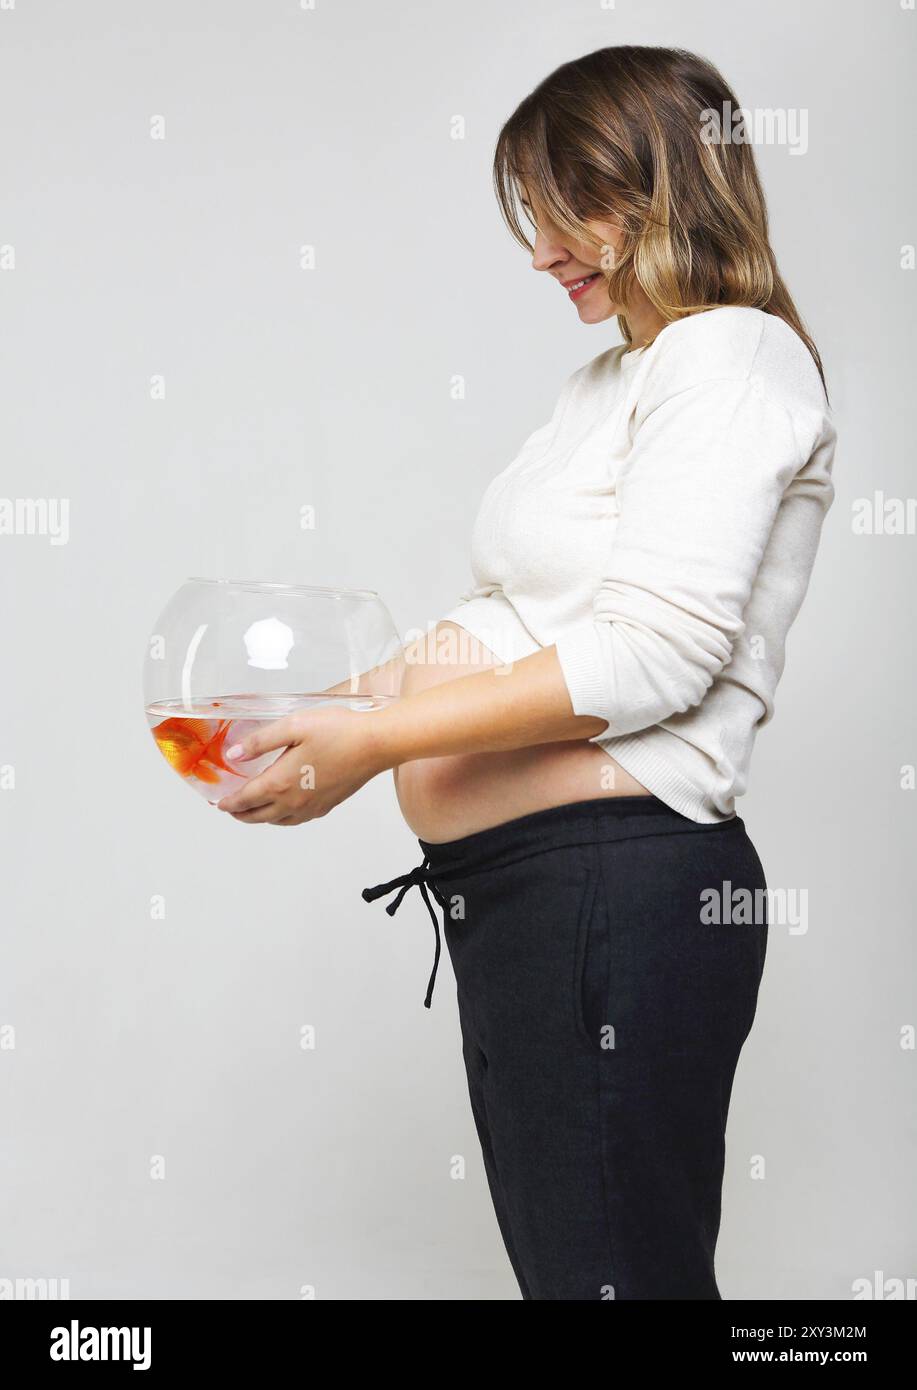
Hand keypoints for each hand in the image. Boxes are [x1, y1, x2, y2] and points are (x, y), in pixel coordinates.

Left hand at [215, 705, 386, 824]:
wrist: (376, 745)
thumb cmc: (338, 731)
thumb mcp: (292, 725)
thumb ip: (260, 741)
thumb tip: (234, 754)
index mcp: (280, 782)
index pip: (246, 799)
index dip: (229, 802)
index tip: (218, 803)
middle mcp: (294, 801)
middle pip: (258, 816)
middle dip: (240, 814)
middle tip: (230, 808)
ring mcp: (312, 806)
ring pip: (278, 821)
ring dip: (260, 818)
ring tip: (253, 810)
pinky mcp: (327, 805)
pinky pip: (297, 820)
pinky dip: (282, 819)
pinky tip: (284, 810)